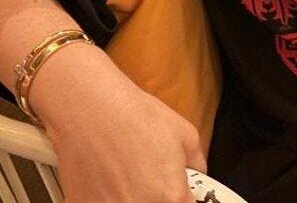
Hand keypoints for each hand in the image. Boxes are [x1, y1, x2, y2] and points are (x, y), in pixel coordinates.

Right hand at [42, 71, 205, 202]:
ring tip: (126, 176)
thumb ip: (196, 162)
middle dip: (159, 197)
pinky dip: (109, 197)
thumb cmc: (135, 116)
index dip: (183, 197)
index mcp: (171, 195)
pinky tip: (107, 179)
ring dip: (132, 197)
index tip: (180, 191)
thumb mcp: (186, 133)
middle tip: (152, 179)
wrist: (91, 110)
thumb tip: (198, 173)